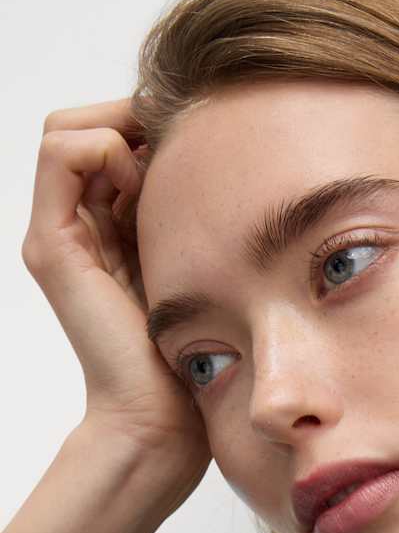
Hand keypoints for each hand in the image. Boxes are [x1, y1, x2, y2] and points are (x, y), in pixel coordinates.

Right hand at [21, 98, 210, 481]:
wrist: (164, 414)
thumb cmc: (192, 346)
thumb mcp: (198, 259)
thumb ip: (188, 211)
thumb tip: (212, 153)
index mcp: (107, 226)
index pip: (106, 135)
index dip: (145, 123)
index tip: (196, 145)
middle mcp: (75, 225)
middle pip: (80, 124)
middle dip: (129, 118)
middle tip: (178, 150)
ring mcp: (58, 234)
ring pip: (65, 130)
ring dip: (118, 134)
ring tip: (158, 179)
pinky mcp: (53, 246)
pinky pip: (60, 154)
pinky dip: (105, 151)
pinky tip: (143, 189)